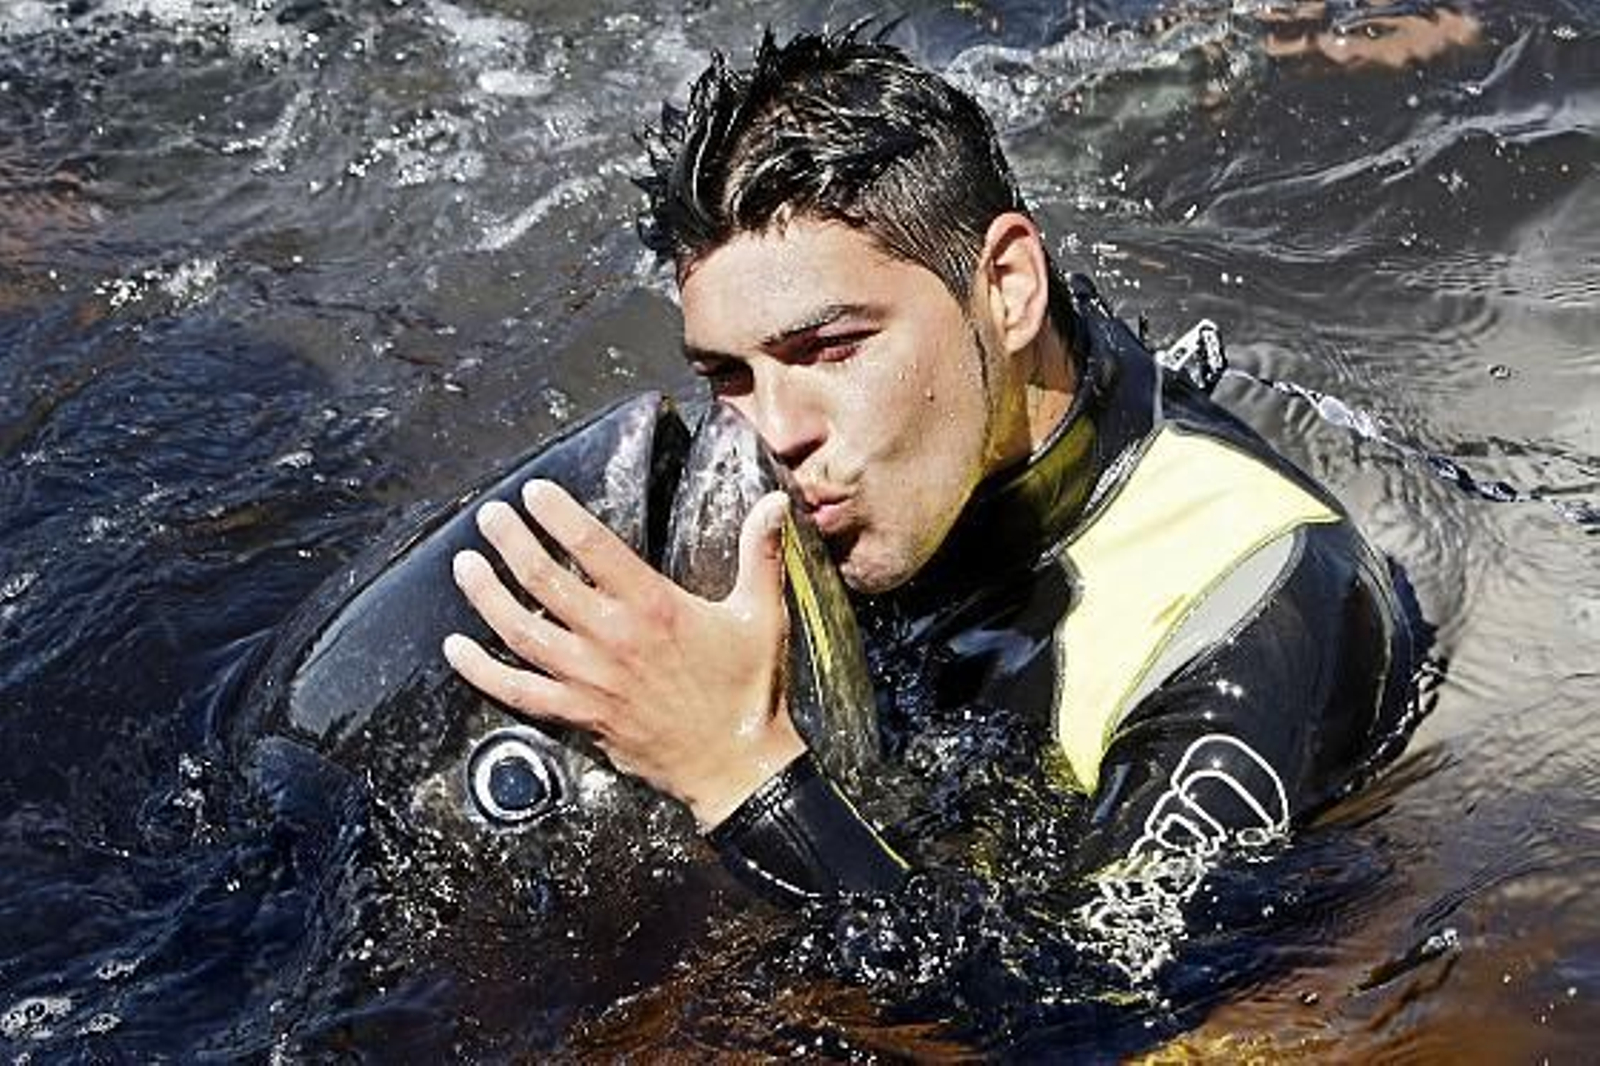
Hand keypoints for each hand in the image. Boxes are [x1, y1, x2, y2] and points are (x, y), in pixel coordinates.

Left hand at [442, 479, 806, 828]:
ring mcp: (590, 679)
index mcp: (654, 606)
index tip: (535, 491)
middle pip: (544, 580)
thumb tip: (777, 501)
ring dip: (486, 595)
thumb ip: (761, 554)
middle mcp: (613, 638)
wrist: (736, 766)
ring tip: (465, 565)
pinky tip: (455, 649)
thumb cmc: (749, 689)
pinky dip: (480, 671)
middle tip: (489, 517)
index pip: (594, 546)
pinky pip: (517, 691)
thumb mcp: (762, 614)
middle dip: (510, 542)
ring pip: (520, 630)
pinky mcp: (579, 715)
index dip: (558, 514)